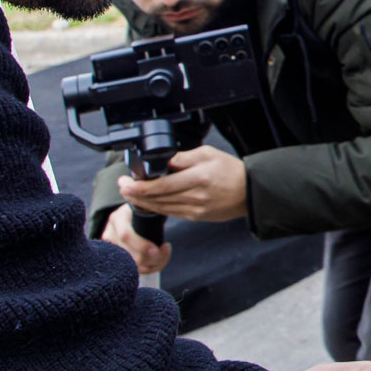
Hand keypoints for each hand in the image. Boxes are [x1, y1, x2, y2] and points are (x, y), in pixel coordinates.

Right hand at [100, 204, 171, 276]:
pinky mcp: (118, 258)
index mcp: (117, 218)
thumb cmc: (144, 208)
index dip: (143, 245)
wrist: (135, 214)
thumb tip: (161, 211)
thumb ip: (151, 210)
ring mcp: (113, 248)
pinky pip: (136, 269)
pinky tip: (159, 258)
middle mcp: (110, 234)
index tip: (164, 245)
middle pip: (131, 255)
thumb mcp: (146, 205)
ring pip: (135, 265)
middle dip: (154, 257)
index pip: (126, 236)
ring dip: (155, 263)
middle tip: (167, 248)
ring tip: (165, 251)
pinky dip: (151, 267)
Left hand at [116, 146, 247, 223]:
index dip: (140, 186)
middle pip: (158, 198)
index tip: (127, 181)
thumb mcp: (207, 154)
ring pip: (162, 208)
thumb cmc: (230, 170)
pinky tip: (148, 203)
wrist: (249, 191)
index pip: (162, 185)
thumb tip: (162, 161)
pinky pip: (172, 213)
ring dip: (143, 202)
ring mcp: (196, 209)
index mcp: (198, 178)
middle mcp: (196, 196)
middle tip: (122, 187)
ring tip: (130, 195)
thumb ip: (183, 158)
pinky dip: (157, 209)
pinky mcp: (196, 217)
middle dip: (136, 194)